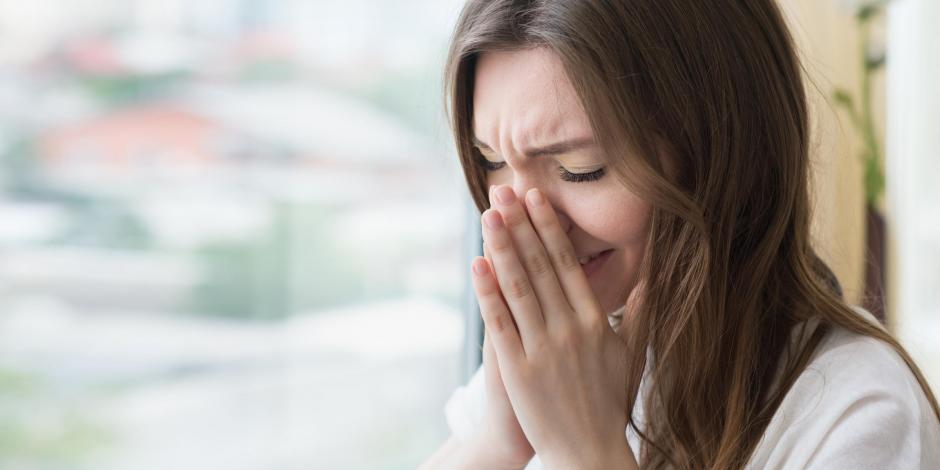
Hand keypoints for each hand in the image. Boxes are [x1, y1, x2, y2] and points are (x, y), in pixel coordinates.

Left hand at [470, 185, 636, 467]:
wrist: (588, 450)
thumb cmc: (608, 401)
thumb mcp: (631, 354)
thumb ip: (640, 313)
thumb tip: (652, 279)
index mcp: (596, 321)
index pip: (568, 263)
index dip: (549, 228)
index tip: (536, 197)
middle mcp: (571, 329)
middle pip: (540, 266)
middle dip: (521, 224)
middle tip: (504, 189)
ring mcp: (543, 348)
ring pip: (519, 287)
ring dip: (502, 247)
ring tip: (488, 214)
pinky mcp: (518, 369)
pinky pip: (500, 323)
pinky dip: (488, 292)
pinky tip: (477, 265)